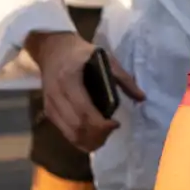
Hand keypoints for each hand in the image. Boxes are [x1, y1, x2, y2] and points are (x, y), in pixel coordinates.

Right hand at [27, 29, 139, 153]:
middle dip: (97, 136)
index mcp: (69, 79)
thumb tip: (141, 97)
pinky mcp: (48, 111)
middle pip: (77, 127)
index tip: (116, 124)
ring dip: (89, 141)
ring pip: (70, 134)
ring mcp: (50, 104)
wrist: (52, 48)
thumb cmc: (80, 52)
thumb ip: (123, 78)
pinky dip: (79, 139)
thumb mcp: (104, 57)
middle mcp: (56, 95)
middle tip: (112, 131)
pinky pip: (64, 132)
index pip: (84, 111)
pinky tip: (92, 137)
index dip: (101, 125)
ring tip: (104, 137)